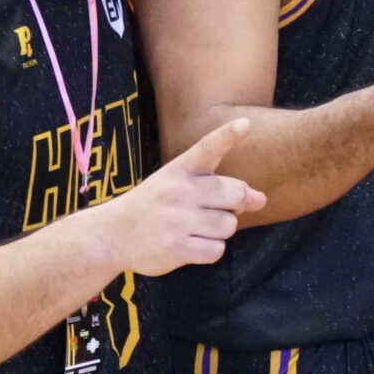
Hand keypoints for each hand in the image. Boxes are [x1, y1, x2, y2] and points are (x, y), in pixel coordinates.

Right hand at [100, 117, 263, 274]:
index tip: (245, 124)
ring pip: (229, 225)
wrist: (111, 235)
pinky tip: (191, 244)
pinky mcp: (176, 247)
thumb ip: (219, 188)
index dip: (228, 136)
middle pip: (236, 194)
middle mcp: (178, 190)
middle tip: (213, 209)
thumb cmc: (155, 206)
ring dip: (220, 230)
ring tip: (195, 228)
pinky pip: (217, 250)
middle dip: (235, 205)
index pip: (207, 148)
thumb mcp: (179, 185)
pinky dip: (209, 250)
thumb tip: (261, 199)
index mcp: (179, 169)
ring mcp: (176, 219)